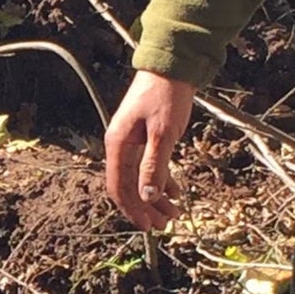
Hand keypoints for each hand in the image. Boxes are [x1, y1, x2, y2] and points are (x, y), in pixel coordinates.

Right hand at [103, 71, 199, 229]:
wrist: (171, 66)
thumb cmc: (166, 96)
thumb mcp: (162, 134)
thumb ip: (154, 165)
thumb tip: (147, 196)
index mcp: (118, 145)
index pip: (119, 187)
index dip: (132, 210)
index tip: (148, 227)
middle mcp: (121, 146)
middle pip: (130, 186)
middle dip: (147, 208)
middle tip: (165, 226)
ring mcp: (133, 142)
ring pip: (141, 178)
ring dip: (156, 197)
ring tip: (174, 214)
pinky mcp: (146, 137)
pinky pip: (151, 166)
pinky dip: (162, 180)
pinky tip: (175, 192)